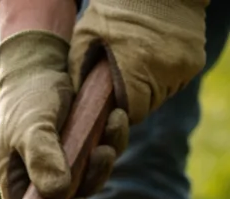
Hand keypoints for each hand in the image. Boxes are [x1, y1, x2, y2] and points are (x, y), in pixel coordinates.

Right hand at [0, 30, 128, 198]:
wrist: (44, 60)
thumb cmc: (28, 95)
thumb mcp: (31, 126)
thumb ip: (41, 158)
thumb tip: (57, 192)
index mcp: (15, 178)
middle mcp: (38, 176)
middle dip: (92, 181)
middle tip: (102, 155)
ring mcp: (62, 163)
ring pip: (90, 179)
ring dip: (106, 159)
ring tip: (113, 126)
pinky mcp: (82, 146)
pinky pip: (102, 155)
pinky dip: (114, 138)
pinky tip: (116, 117)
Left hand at [70, 0, 207, 123]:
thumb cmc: (115, 6)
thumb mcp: (86, 36)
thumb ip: (79, 73)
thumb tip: (77, 103)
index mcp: (136, 71)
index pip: (132, 113)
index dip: (122, 108)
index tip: (115, 97)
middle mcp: (164, 73)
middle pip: (149, 105)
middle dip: (136, 97)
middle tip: (126, 74)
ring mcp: (183, 67)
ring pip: (164, 94)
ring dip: (153, 85)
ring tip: (141, 60)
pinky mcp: (195, 60)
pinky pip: (178, 79)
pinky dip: (167, 73)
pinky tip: (156, 53)